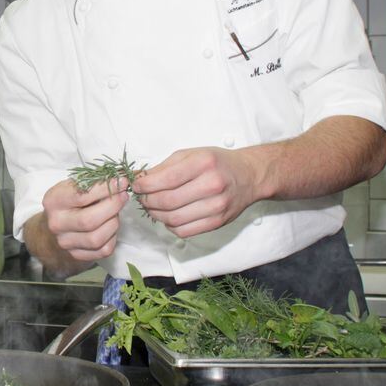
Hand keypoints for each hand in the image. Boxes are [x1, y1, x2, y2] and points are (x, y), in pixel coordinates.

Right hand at [38, 176, 129, 260]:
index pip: (81, 196)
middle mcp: (56, 224)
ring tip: (115, 212)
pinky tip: (110, 226)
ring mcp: (66, 242)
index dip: (105, 189)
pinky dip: (112, 237)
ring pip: (97, 238)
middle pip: (89, 220)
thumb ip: (93, 183)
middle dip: (112, 206)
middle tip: (123, 196)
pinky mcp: (77, 255)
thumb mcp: (73, 186)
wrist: (55, 226)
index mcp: (53, 202)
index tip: (121, 181)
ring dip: (113, 223)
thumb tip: (120, 180)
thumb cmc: (69, 201)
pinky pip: (103, 250)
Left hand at [132, 147, 259, 237]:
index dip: (144, 186)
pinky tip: (168, 216)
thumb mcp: (190, 155)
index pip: (165, 180)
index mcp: (203, 164)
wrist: (248, 176)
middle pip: (167, 202)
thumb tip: (138, 179)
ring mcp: (217, 206)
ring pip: (173, 219)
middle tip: (142, 198)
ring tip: (152, 207)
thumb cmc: (217, 163)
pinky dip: (170, 226)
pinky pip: (184, 231)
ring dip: (156, 215)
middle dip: (147, 201)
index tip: (136, 186)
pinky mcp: (218, 222)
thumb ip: (163, 167)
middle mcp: (212, 185)